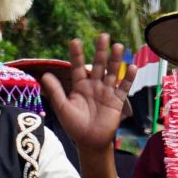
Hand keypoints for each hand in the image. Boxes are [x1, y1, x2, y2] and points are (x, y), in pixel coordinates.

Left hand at [38, 34, 128, 160]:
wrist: (90, 141)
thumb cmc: (74, 125)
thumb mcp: (62, 107)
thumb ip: (55, 91)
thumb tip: (45, 74)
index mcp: (80, 85)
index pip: (78, 66)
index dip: (77, 54)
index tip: (75, 41)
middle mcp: (94, 85)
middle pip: (99, 64)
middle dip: (101, 51)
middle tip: (103, 35)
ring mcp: (107, 92)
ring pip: (112, 72)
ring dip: (116, 60)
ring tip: (118, 46)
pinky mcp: (117, 101)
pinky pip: (124, 87)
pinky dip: (128, 78)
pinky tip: (132, 67)